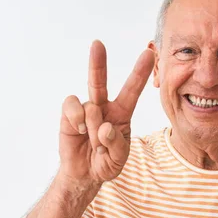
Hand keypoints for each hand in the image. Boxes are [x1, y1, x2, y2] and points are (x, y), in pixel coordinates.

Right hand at [59, 40, 154, 183]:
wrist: (84, 173)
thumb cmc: (105, 163)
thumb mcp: (118, 159)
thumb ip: (116, 144)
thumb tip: (105, 127)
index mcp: (122, 113)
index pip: (131, 90)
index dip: (139, 73)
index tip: (148, 54)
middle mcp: (103, 106)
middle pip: (99, 81)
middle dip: (98, 62)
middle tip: (97, 43)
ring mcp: (85, 109)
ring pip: (90, 106)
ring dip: (93, 130)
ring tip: (95, 144)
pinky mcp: (69, 115)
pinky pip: (72, 108)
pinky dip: (77, 120)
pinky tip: (80, 131)